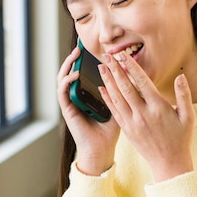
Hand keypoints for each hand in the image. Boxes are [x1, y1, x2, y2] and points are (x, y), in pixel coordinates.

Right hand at [57, 47, 120, 175]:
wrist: (102, 149)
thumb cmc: (111, 130)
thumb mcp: (120, 105)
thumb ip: (123, 90)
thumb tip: (134, 71)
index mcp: (86, 95)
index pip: (83, 73)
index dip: (85, 60)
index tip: (89, 47)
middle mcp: (76, 97)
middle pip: (70, 73)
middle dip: (74, 59)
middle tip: (80, 46)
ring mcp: (70, 103)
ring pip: (63, 79)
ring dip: (67, 66)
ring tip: (75, 55)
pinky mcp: (67, 110)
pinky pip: (63, 92)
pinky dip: (67, 82)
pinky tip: (76, 74)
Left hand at [97, 53, 193, 181]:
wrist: (168, 163)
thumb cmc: (181, 138)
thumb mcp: (188, 116)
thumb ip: (184, 95)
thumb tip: (180, 76)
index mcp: (158, 107)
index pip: (141, 82)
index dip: (131, 67)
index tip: (123, 55)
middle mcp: (142, 114)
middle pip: (125, 88)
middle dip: (115, 70)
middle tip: (107, 56)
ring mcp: (132, 122)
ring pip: (116, 98)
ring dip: (107, 81)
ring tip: (101, 67)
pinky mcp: (126, 130)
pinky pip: (114, 111)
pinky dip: (107, 98)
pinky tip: (101, 88)